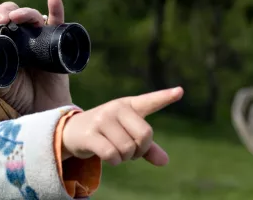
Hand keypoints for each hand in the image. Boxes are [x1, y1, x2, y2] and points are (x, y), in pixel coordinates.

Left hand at [0, 0, 72, 114]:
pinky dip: (57, 8)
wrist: (41, 108)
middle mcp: (20, 32)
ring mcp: (38, 34)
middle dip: (1, 11)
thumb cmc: (18, 93)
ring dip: (23, 12)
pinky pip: (59, 21)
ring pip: (31, 15)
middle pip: (10, 11)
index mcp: (2, 37)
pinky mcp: (56, 40)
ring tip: (15, 17)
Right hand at [62, 87, 183, 165]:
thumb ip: (147, 147)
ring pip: (128, 148)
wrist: (72, 132)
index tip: (180, 91)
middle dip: (140, 149)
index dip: (165, 97)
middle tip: (130, 151)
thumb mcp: (126, 135)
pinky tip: (107, 157)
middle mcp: (116, 109)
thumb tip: (164, 161)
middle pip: (145, 135)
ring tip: (115, 152)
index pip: (149, 101)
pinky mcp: (90, 133)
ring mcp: (102, 120)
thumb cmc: (105, 132)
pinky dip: (114, 162)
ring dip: (124, 158)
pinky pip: (112, 155)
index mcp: (128, 105)